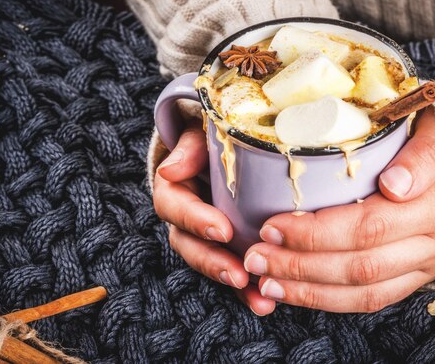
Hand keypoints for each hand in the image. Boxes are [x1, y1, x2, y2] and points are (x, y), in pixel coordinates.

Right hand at [152, 120, 275, 315]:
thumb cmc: (215, 137)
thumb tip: (169, 170)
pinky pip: (232, 270)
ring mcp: (204, 236)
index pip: (173, 207)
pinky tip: (265, 302)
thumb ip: (189, 149)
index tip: (223, 231)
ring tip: (259, 298)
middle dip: (213, 263)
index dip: (196, 220)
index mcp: (174, 188)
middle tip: (239, 275)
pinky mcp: (225, 247)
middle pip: (188, 245)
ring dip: (232, 284)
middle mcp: (185, 217)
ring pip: (209, 264)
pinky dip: (247, 291)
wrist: (230, 147)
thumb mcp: (201, 133)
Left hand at [244, 108, 434, 311]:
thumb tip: (394, 184)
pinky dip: (330, 301)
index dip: (316, 232)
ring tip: (265, 283)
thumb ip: (423, 155)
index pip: (367, 226)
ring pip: (364, 292)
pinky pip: (374, 300)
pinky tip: (297, 293)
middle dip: (300, 266)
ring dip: (309, 291)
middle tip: (256, 256)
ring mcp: (427, 265)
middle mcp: (433, 243)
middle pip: (360, 266)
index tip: (272, 224)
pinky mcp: (419, 277)